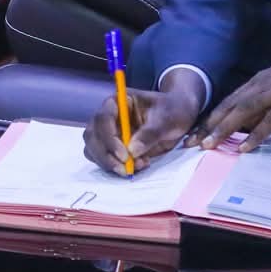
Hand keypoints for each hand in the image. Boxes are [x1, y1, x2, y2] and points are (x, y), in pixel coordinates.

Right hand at [83, 78, 204, 176]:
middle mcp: (108, 117)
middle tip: (125, 169)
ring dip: (109, 163)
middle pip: (93, 136)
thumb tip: (132, 151)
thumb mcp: (166, 119)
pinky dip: (114, 167)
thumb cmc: (172, 110)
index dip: (110, 138)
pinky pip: (103, 159)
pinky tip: (136, 166)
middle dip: (106, 155)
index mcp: (117, 102)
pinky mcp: (112, 147)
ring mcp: (108, 132)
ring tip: (133, 168)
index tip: (125, 155)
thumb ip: (149, 133)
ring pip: (93, 149)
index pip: (103, 119)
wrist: (178, 116)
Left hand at [194, 41, 270, 152]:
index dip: (209, 118)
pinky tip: (244, 147)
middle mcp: (260, 86)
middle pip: (228, 107)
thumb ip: (265, 104)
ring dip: (224, 129)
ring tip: (209, 146)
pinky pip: (270, 120)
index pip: (227, 102)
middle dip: (208, 126)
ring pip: (243, 112)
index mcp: (257, 82)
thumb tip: (250, 125)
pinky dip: (255, 134)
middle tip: (190, 144)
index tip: (194, 134)